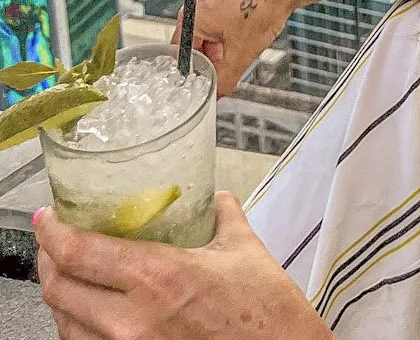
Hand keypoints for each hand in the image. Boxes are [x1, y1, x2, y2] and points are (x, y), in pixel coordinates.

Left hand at [35, 192, 330, 339]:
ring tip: (68, 278)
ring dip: (61, 299)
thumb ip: (223, 216)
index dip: (52, 233)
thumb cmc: (266, 313)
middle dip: (47, 263)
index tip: (47, 218)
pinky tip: (90, 315)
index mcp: (158, 278)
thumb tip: (216, 197)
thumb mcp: (244, 251)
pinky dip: (80, 329)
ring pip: (66, 326)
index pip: (79, 253)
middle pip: (59, 291)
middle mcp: (132, 321)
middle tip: (53, 243)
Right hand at [177, 0, 312, 97]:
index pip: (181, 53)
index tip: (205, 81)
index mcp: (192, 15)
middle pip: (194, 42)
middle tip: (224, 70)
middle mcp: (199, 1)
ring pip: (208, 32)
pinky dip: (227, 34)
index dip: (195, 71)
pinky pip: (219, 20)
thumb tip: (217, 93)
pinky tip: (242, 39)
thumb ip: (224, 80)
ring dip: (219, 48)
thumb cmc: (262, 9)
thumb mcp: (241, 55)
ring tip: (236, 54)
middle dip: (209, 59)